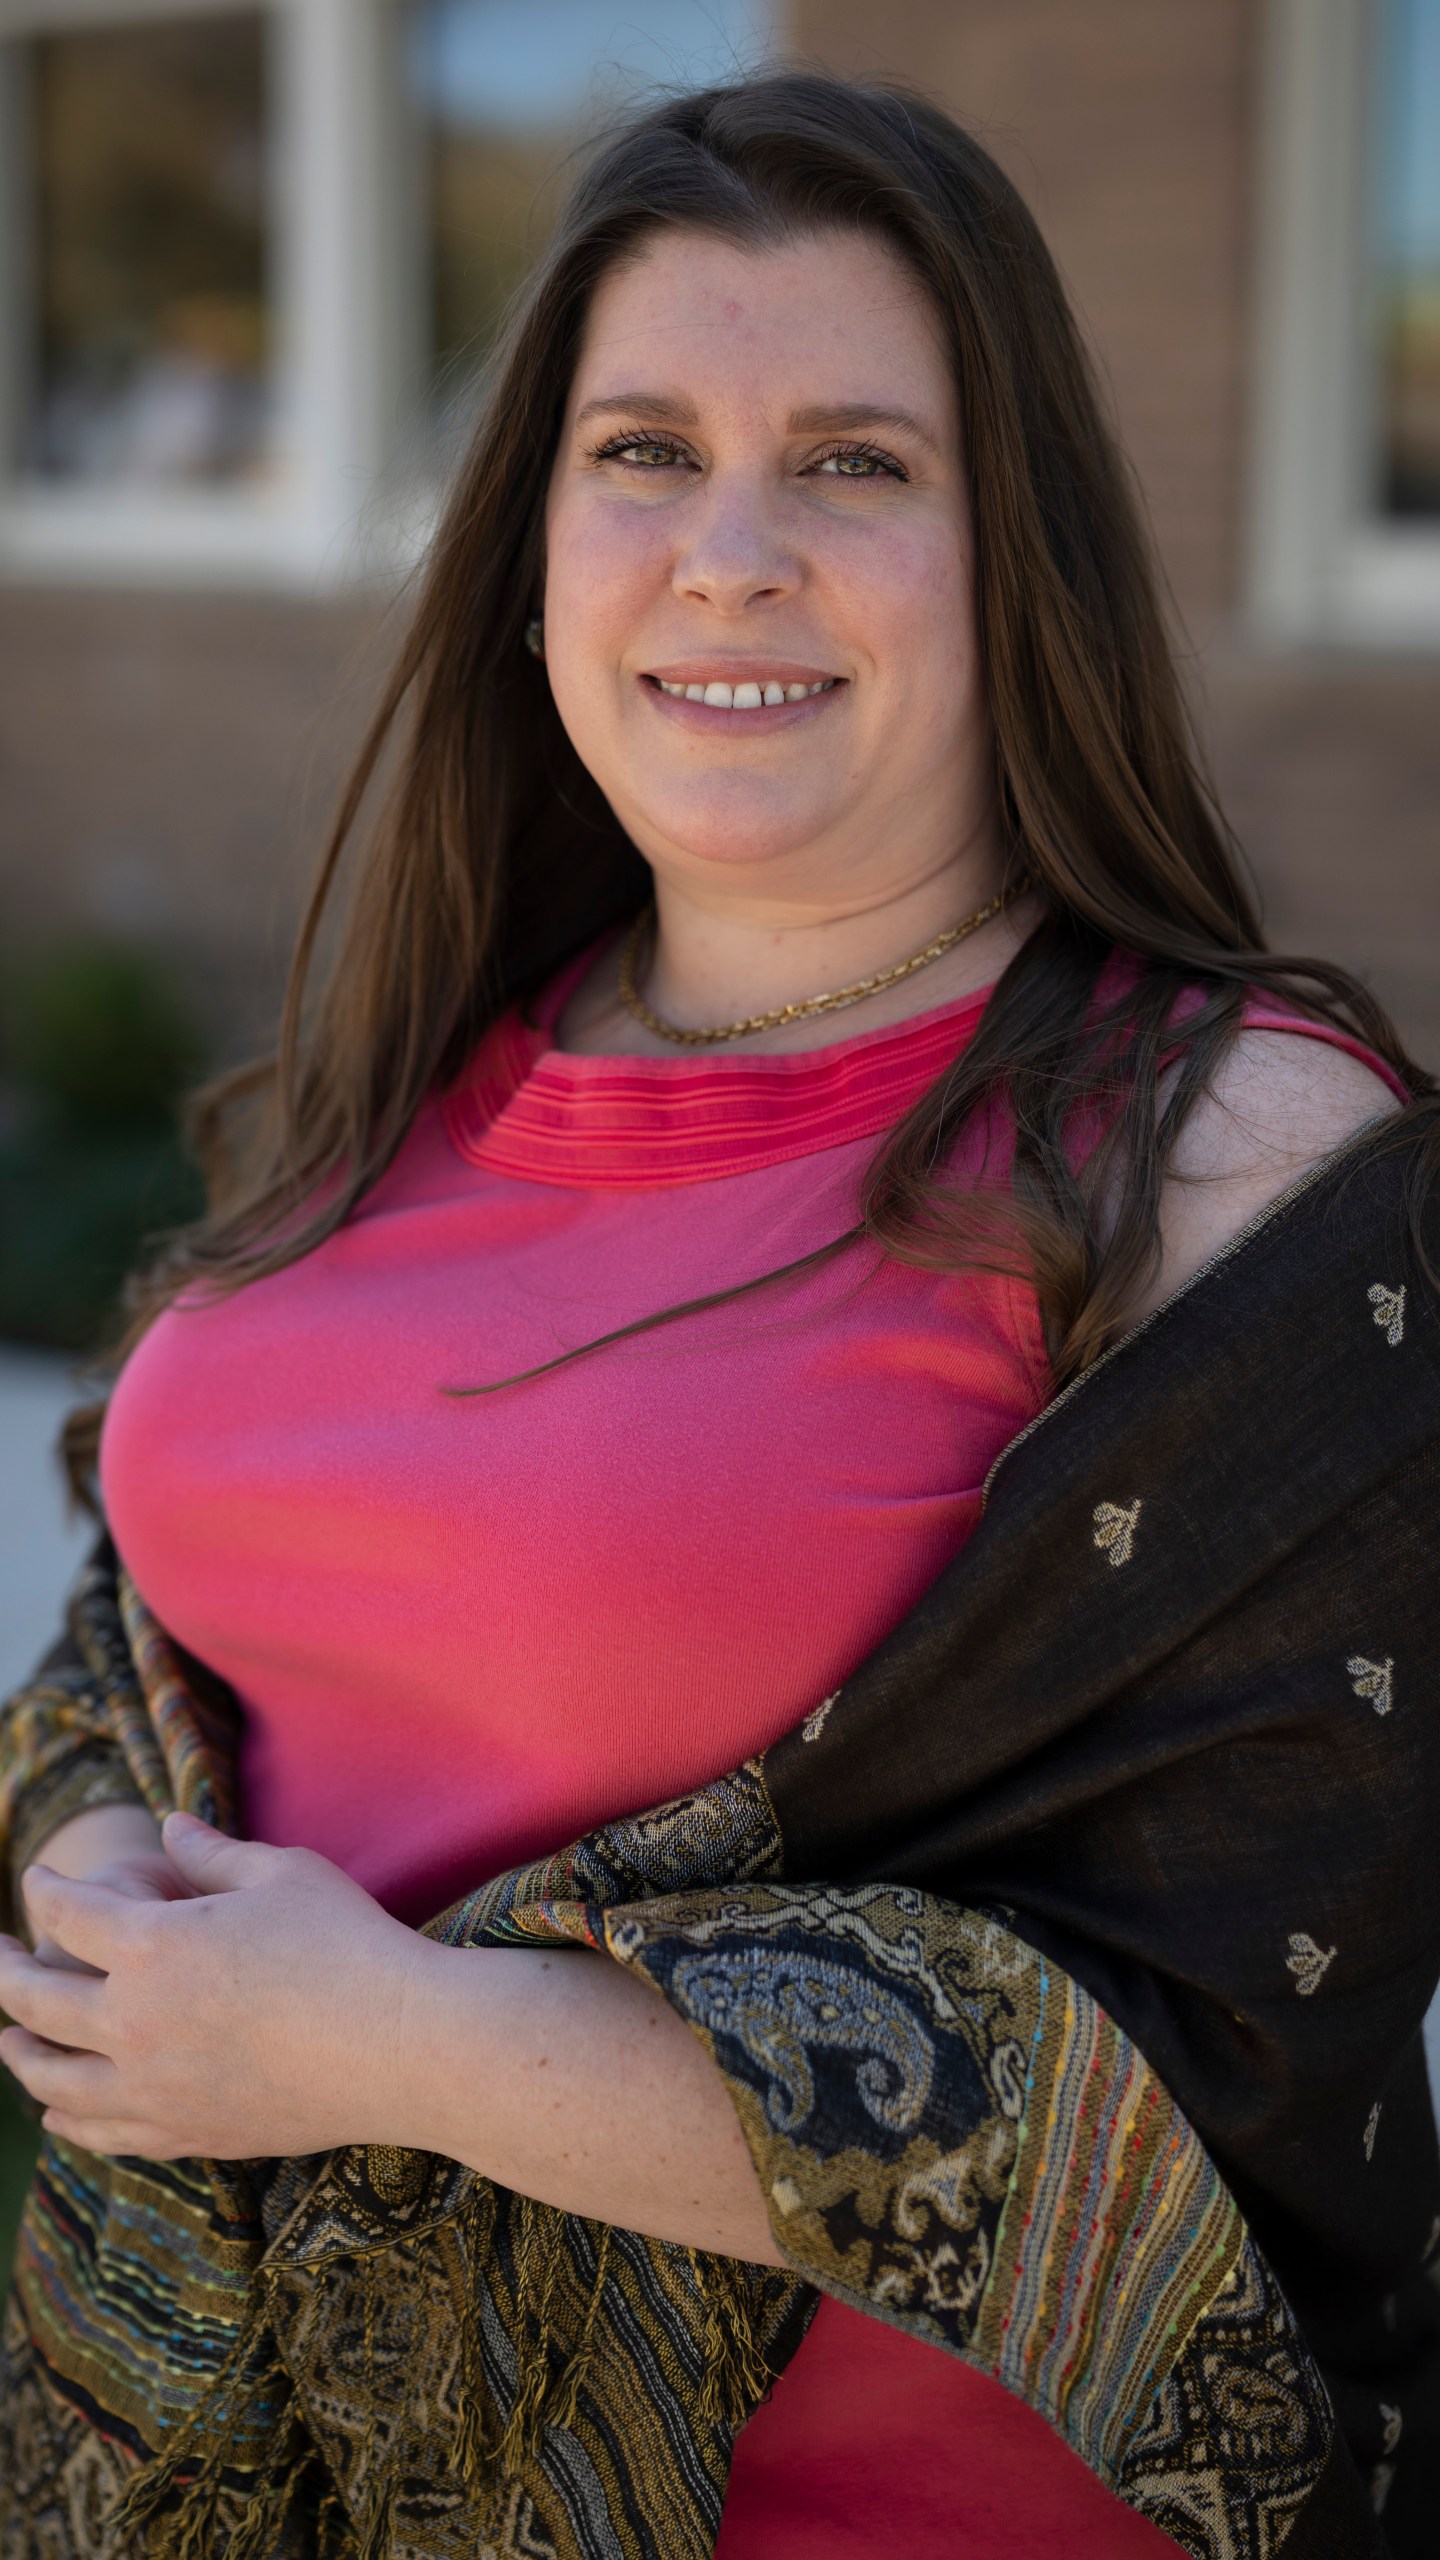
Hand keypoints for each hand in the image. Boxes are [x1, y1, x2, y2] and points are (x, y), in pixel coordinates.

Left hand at [0, 1812, 431, 2160]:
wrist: (400, 2047)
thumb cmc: (348, 1944)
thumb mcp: (281, 1873)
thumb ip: (213, 1852)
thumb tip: (170, 1828)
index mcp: (154, 1946)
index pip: (67, 1914)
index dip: (44, 1891)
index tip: (36, 1880)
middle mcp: (136, 2024)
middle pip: (35, 2002)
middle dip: (3, 1973)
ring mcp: (156, 2089)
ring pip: (54, 2082)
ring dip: (20, 2056)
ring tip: (8, 2042)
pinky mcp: (188, 2134)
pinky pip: (103, 2134)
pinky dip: (68, 2121)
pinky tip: (58, 2115)